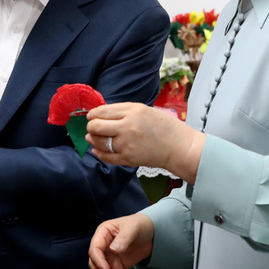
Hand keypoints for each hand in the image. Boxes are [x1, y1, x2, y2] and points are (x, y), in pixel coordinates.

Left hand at [85, 102, 204, 183]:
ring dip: (92, 139)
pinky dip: (98, 152)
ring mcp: (126, 144)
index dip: (93, 114)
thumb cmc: (162, 125)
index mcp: (132, 112)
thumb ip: (122, 110)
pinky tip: (97, 149)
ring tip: (92, 137)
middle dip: (90, 126)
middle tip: (92, 127)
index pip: (102, 112)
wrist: (178, 146)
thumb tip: (100, 113)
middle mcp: (127, 127)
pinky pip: (105, 157)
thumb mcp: (143, 109)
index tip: (91, 116)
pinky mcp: (128, 159)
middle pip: (96, 127)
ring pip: (98, 142)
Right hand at [88, 213, 154, 268]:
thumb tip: (114, 250)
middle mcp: (102, 246)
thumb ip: (124, 238)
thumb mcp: (133, 228)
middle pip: (93, 263)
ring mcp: (108, 257)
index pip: (94, 249)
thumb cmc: (139, 225)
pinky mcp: (115, 266)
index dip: (98, 261)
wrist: (151, 233)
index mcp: (103, 233)